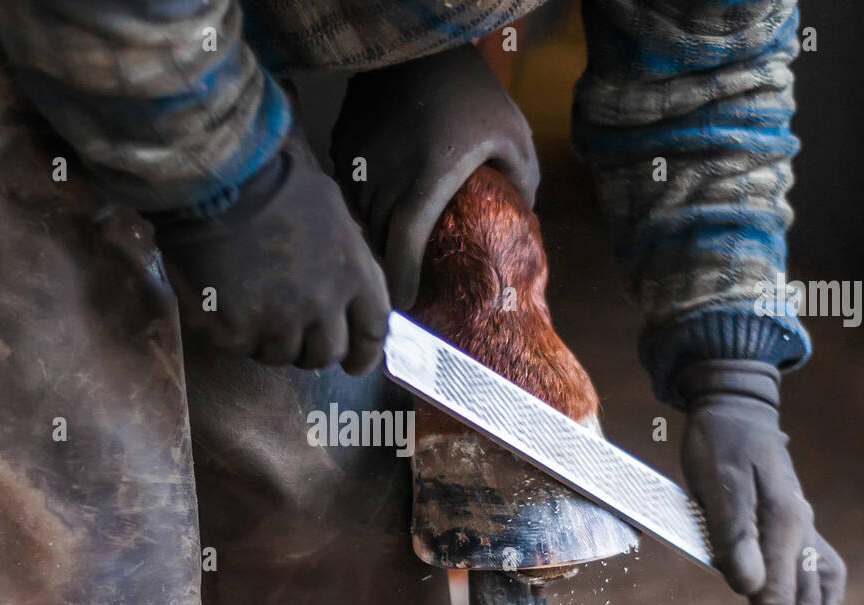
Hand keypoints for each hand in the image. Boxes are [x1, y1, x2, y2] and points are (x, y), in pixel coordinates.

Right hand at [154, 130, 390, 374]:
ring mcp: (278, 322)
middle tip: (289, 329)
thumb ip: (348, 259)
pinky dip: (231, 331)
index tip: (354, 364)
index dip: (364, 355)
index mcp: (352, 273)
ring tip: (249, 301)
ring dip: (269, 338)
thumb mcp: (332, 212)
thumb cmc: (272, 183)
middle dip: (311, 348)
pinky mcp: (235, 332)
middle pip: (326, 354)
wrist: (214, 178)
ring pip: (280, 355)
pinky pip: (239, 347)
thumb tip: (356, 289)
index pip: (372, 333)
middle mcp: (322, 304)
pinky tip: (222, 300)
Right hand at [330, 43, 538, 308]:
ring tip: (385, 255)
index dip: (401, 281)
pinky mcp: (343, 144)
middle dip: (386, 267)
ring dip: (372, 239)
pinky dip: (360, 208)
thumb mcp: (512, 136)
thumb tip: (520, 220)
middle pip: (377, 240)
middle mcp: (385, 175)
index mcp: (427, 179)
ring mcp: (358, 160)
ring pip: (358, 219)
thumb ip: (520, 183)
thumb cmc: (472, 91)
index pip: (402, 247)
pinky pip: (347, 192)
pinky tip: (375, 212)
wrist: (420, 42)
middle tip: (399, 286)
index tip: (406, 302)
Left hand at [678, 360, 845, 604]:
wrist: (734, 408)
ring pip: (819, 592)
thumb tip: (748, 589)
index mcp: (783, 523)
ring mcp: (802, 527)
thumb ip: (732, 535)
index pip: (778, 596)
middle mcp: (801, 529)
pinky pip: (818, 574)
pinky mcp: (795, 525)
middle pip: (805, 602)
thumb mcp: (715, 483)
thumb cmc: (717, 443)